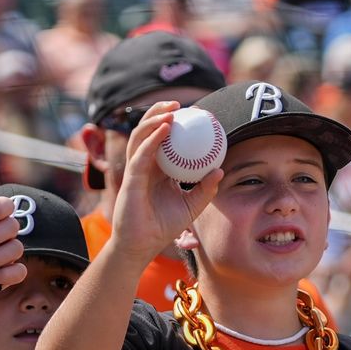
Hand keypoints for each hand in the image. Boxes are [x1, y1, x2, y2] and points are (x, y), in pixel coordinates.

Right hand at [104, 101, 222, 264]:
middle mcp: (145, 165)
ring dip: (154, 119)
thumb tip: (219, 169)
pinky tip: (165, 129)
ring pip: (140, 136)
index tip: (194, 113)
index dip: (175, 123)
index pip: (164, 140)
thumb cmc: (163, 226)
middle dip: (160, 111)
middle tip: (180, 103)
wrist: (143, 246)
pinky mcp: (130, 178)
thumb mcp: (191, 206)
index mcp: (157, 169)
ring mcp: (135, 170)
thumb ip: (205, 189)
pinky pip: (141, 154)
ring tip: (171, 110)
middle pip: (148, 131)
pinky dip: (152, 139)